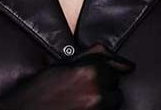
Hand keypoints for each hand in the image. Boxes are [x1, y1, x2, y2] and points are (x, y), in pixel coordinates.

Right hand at [0, 43, 135, 109]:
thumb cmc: (39, 89)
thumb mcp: (63, 65)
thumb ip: (90, 56)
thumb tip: (116, 57)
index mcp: (89, 71)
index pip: (116, 67)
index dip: (112, 69)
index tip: (121, 69)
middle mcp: (96, 92)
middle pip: (116, 87)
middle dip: (106, 85)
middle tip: (86, 87)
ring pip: (114, 103)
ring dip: (104, 101)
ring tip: (83, 100)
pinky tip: (82, 108)